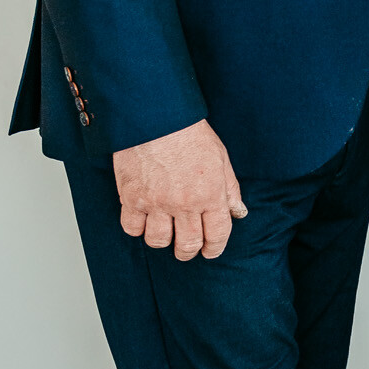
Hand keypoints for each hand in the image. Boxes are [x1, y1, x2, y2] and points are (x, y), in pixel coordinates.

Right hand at [113, 119, 246, 261]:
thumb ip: (230, 189)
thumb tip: (237, 212)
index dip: (214, 248)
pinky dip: (137, 229)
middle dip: (189, 252)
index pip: (217, 234)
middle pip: (188, 244)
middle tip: (186, 250)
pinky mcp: (131, 198)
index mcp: (211, 194)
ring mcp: (156, 202)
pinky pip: (132, 228)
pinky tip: (142, 221)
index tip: (210, 251)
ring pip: (159, 241)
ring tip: (164, 233)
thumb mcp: (220, 158)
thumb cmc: (189, 132)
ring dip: (163, 241)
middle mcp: (184, 203)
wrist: (155, 116)